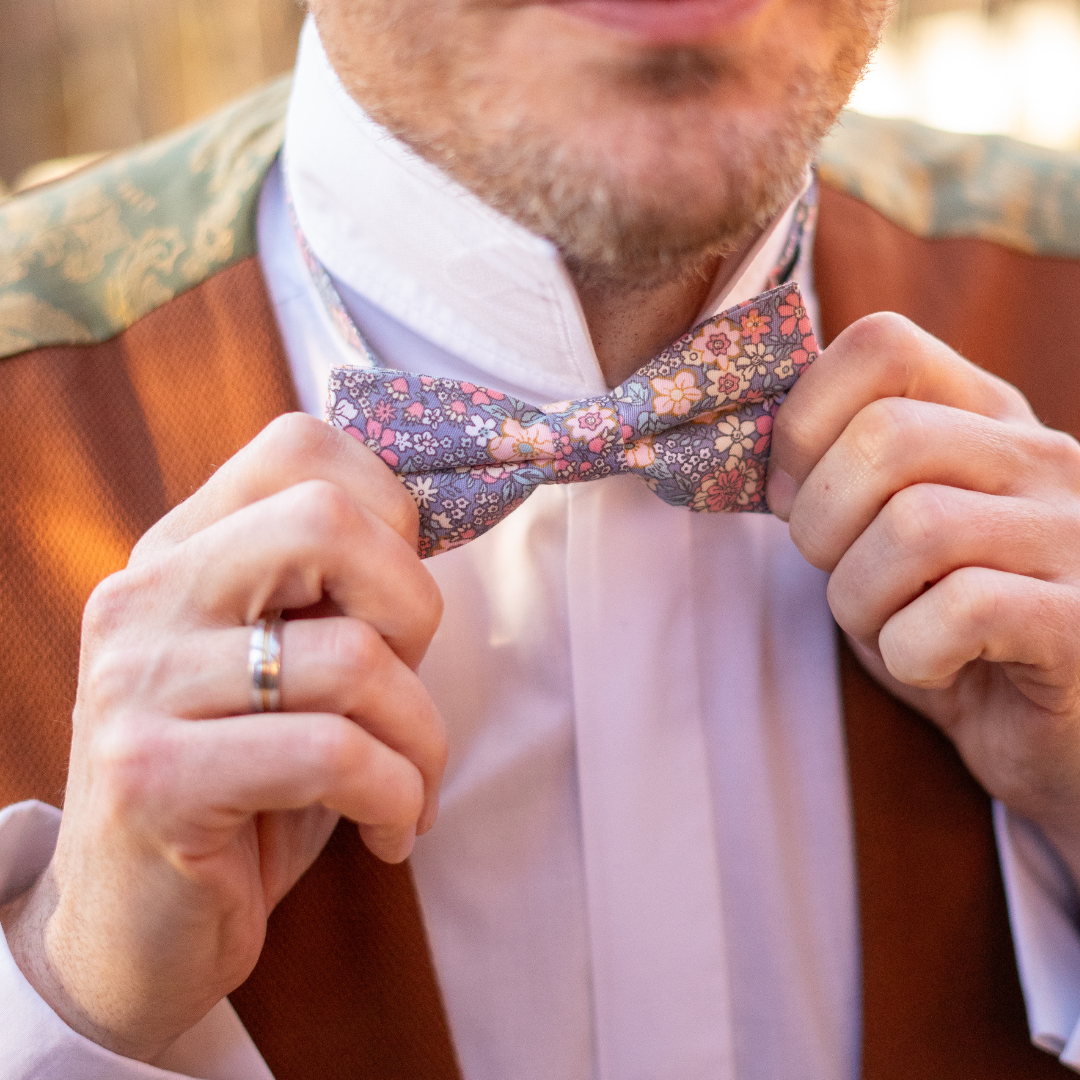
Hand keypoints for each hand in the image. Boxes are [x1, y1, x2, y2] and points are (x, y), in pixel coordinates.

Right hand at [0, 413, 446, 1063]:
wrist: (138, 928)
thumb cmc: (246, 785)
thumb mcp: (286, 667)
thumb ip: (333, 590)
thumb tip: (432, 525)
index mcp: (183, 550)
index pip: (300, 447)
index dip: (391, 510)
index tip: (401, 602)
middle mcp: (148, 596)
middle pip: (326, 521)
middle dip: (414, 607)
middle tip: (408, 684)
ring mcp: (139, 683)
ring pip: (351, 656)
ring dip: (422, 734)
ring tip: (412, 782)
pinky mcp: (153, 777)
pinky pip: (332, 753)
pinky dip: (396, 794)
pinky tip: (390, 830)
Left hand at [767, 313, 1079, 884]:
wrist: (1052, 730)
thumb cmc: (948, 627)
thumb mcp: (879, 536)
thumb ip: (831, 479)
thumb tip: (742, 451)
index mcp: (983, 416)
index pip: (882, 342)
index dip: (803, 417)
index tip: (786, 492)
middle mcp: (1040, 455)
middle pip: (884, 436)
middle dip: (820, 522)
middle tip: (837, 573)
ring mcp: (1074, 533)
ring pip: (915, 525)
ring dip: (860, 598)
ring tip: (887, 625)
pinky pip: (961, 609)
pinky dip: (910, 650)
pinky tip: (932, 663)